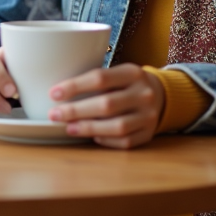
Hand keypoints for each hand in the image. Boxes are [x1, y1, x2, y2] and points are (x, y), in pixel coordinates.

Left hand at [46, 63, 163, 148]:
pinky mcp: (149, 134)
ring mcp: (149, 116)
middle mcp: (143, 94)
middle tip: (54, 115)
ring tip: (69, 128)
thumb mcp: (117, 73)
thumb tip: (59, 94)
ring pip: (117, 126)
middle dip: (76, 111)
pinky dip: (106, 140)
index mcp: (132, 73)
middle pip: (107, 104)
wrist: (161, 95)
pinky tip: (92, 137)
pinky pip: (125, 142)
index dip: (74, 86)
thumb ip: (95, 81)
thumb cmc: (128, 84)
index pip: (100, 78)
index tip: (54, 93)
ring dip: (89, 128)